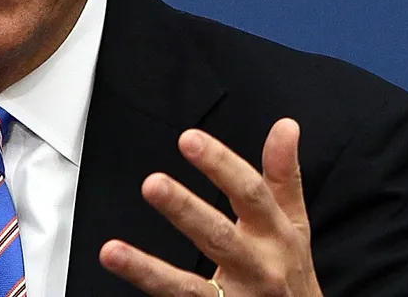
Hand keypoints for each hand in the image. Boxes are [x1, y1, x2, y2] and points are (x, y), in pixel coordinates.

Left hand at [99, 118, 322, 295]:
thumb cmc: (290, 272)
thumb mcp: (295, 224)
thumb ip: (284, 176)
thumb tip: (286, 126)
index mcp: (276, 235)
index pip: (250, 193)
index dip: (220, 165)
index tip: (189, 139)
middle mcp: (258, 268)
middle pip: (219, 237)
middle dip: (186, 211)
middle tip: (153, 184)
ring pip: (189, 288)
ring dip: (149, 270)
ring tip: (112, 252)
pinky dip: (150, 291)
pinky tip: (121, 277)